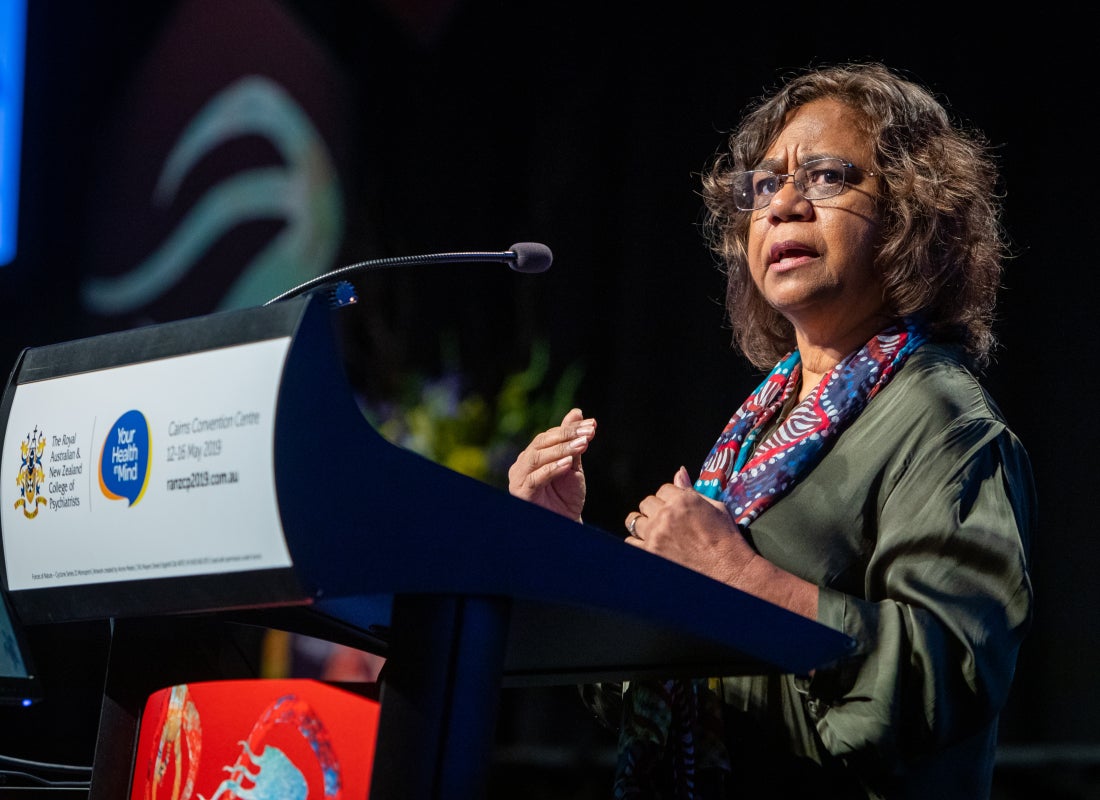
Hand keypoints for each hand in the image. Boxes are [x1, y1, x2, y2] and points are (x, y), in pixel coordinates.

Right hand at [508, 408, 595, 521]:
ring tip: (582, 445)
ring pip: (536, 457)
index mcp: (533, 455)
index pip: (549, 436)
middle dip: (567, 435)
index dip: (570, 428)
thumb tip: (578, 412)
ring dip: (561, 449)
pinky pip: (534, 478)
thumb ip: (573, 441)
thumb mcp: (573, 466)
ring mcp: (519, 478)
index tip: (592, 425)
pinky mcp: (521, 493)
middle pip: (541, 442)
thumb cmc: (567, 497)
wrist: (566, 525)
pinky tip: (567, 464)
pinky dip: (550, 469)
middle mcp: (522, 464)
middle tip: (588, 432)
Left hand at [625, 467, 817, 618]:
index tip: (676, 509)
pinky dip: (637, 542)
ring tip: (657, 534)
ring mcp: (655, 535)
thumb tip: (679, 472)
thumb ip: (692, 490)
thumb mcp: (715, 508)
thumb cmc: (726, 539)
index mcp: (683, 500)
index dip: (669, 499)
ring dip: (644, 525)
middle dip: (656, 510)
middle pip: (647, 503)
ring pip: (634, 521)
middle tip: (668, 522)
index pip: (663, 490)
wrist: (729, 571)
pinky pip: (630, 542)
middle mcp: (666, 515)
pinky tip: (650, 545)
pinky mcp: (650, 554)